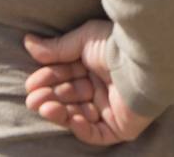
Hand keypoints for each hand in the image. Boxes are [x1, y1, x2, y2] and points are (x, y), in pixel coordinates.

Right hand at [24, 20, 154, 145]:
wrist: (144, 61)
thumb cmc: (116, 45)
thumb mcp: (83, 40)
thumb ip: (57, 47)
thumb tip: (29, 43)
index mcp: (97, 66)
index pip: (67, 77)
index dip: (48, 81)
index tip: (31, 83)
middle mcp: (104, 87)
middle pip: (70, 97)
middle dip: (50, 98)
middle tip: (33, 98)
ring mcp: (112, 108)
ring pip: (79, 116)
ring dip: (60, 113)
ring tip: (45, 106)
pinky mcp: (121, 127)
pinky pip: (97, 133)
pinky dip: (81, 128)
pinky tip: (70, 118)